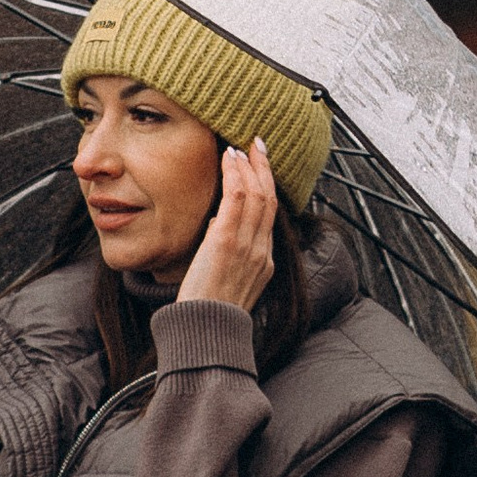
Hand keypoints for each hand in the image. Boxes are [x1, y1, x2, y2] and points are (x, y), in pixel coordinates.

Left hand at [176, 139, 278, 315]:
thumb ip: (227, 251)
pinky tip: (229, 160)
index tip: (260, 166)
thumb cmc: (209, 312)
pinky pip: (237, 199)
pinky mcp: (227, 242)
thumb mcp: (228, 280)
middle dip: (264, 168)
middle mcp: (261, 251)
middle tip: (257, 145)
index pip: (270, 215)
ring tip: (239, 148)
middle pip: (269, 199)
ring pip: (257, 195)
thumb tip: (218, 223)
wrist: (206, 332)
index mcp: (264, 262)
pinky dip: (235, 175)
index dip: (267, 186)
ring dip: (248, 167)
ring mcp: (247, 246)